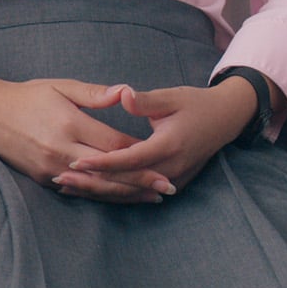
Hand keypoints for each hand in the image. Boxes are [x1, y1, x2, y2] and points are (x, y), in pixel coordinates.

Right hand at [0, 71, 174, 203]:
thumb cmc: (28, 96)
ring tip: (151, 197)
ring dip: (126, 193)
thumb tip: (126, 92)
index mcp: (68, 123)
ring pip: (96, 186)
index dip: (141, 153)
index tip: (165, 158)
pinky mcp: (43, 178)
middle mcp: (61, 149)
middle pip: (110, 170)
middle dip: (141, 180)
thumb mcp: (60, 86)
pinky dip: (102, 195)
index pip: (113, 144)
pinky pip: (78, 190)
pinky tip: (120, 197)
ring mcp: (50, 167)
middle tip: (169, 187)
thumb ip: (95, 94)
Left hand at [65, 82, 255, 193]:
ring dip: (100, 190)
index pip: (130, 159)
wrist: (226, 119)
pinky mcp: (173, 182)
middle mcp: (172, 167)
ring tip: (67, 186)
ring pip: (132, 191)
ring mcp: (175, 178)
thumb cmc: (195, 104)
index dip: (102, 162)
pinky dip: (114, 192)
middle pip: (127, 181)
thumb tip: (123, 95)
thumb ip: (145, 100)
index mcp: (170, 145)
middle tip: (60, 177)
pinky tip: (90, 190)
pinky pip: (139, 192)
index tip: (76, 160)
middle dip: (93, 181)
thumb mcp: (171, 96)